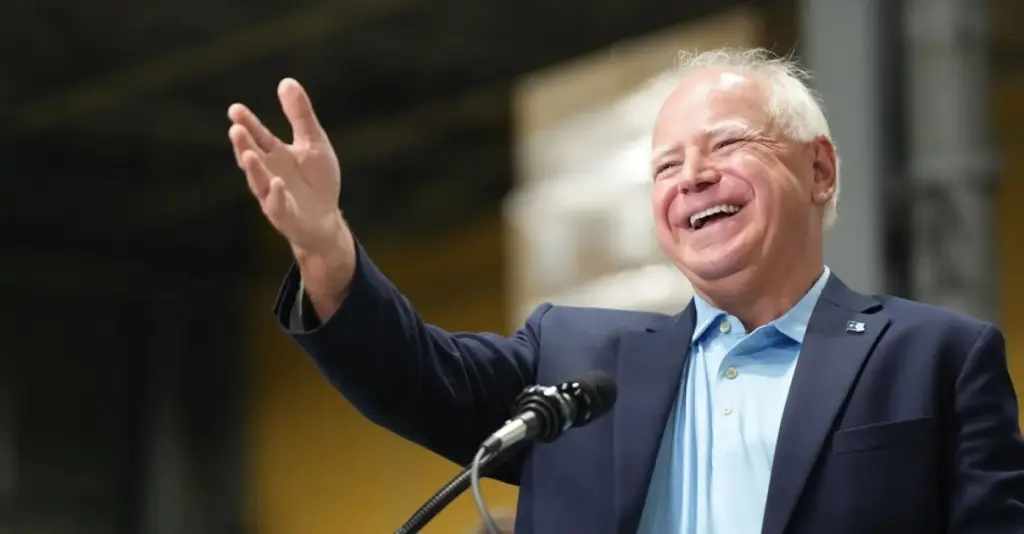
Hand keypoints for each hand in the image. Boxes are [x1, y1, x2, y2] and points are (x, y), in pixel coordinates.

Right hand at [227, 78, 347, 259]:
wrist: (326, 218)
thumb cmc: (317, 180)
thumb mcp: (314, 142)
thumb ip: (300, 115)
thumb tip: (286, 81)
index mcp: (274, 154)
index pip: (258, 135)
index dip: (247, 123)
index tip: (235, 109)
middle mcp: (268, 173)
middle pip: (252, 157)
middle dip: (243, 144)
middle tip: (236, 128)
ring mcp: (273, 195)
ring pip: (258, 182)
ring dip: (253, 169)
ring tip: (249, 155)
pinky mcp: (284, 215)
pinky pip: (278, 206)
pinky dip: (276, 195)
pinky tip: (277, 183)